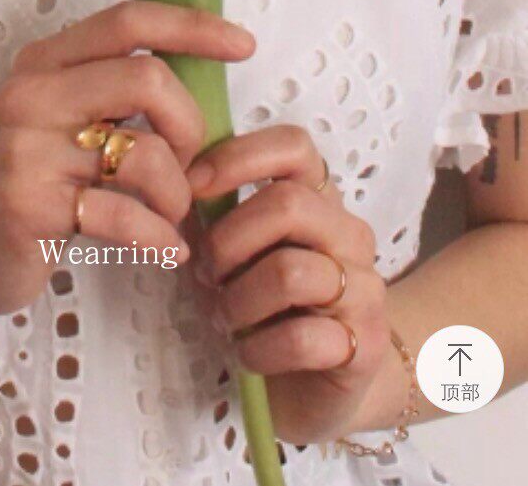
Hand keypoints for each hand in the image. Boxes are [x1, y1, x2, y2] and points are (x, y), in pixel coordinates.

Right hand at [0, 0, 255, 315]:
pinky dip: (160, 237)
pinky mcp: (29, 206)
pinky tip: (166, 248)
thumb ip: (116, 91)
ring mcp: (26, 149)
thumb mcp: (63, 118)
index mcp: (45, 62)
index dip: (193, 25)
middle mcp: (31, 94)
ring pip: (147, 155)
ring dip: (178, 194)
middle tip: (188, 167)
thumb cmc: (31, 180)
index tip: (243, 45)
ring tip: (170, 215)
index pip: (129, 21)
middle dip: (191, 127)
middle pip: (149, 79)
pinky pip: (126, 215)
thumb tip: (205, 75)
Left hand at [186, 125, 394, 444]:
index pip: (294, 146)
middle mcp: (349, 234)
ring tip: (225, 318)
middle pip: (288, 204)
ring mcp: (364, 288)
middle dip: (228, 240)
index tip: (192, 187)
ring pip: (290, 272)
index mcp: (319, 200)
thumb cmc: (265, 306)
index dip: (238, 157)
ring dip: (238, 301)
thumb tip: (170, 180)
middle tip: (206, 274)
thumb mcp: (234, 252)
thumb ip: (211, 214)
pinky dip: (258, 349)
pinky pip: (300, 338)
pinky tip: (249, 353)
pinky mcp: (362, 345)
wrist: (320, 386)